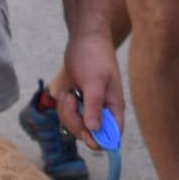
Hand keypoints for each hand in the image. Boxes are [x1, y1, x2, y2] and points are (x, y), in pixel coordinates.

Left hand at [56, 30, 122, 151]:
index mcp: (114, 107)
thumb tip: (95, 130)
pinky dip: (64, 108)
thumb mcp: (94, 81)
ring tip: (68, 94)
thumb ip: (94, 106)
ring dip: (67, 113)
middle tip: (70, 101)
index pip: (113, 136)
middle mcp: (104, 110)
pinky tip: (67, 93)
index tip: (85, 133)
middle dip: (75, 122)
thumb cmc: (94, 56)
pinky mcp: (79, 102)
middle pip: (90, 134)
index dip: (99, 140)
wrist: (85, 38)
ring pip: (76, 126)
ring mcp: (91, 107)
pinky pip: (69, 116)